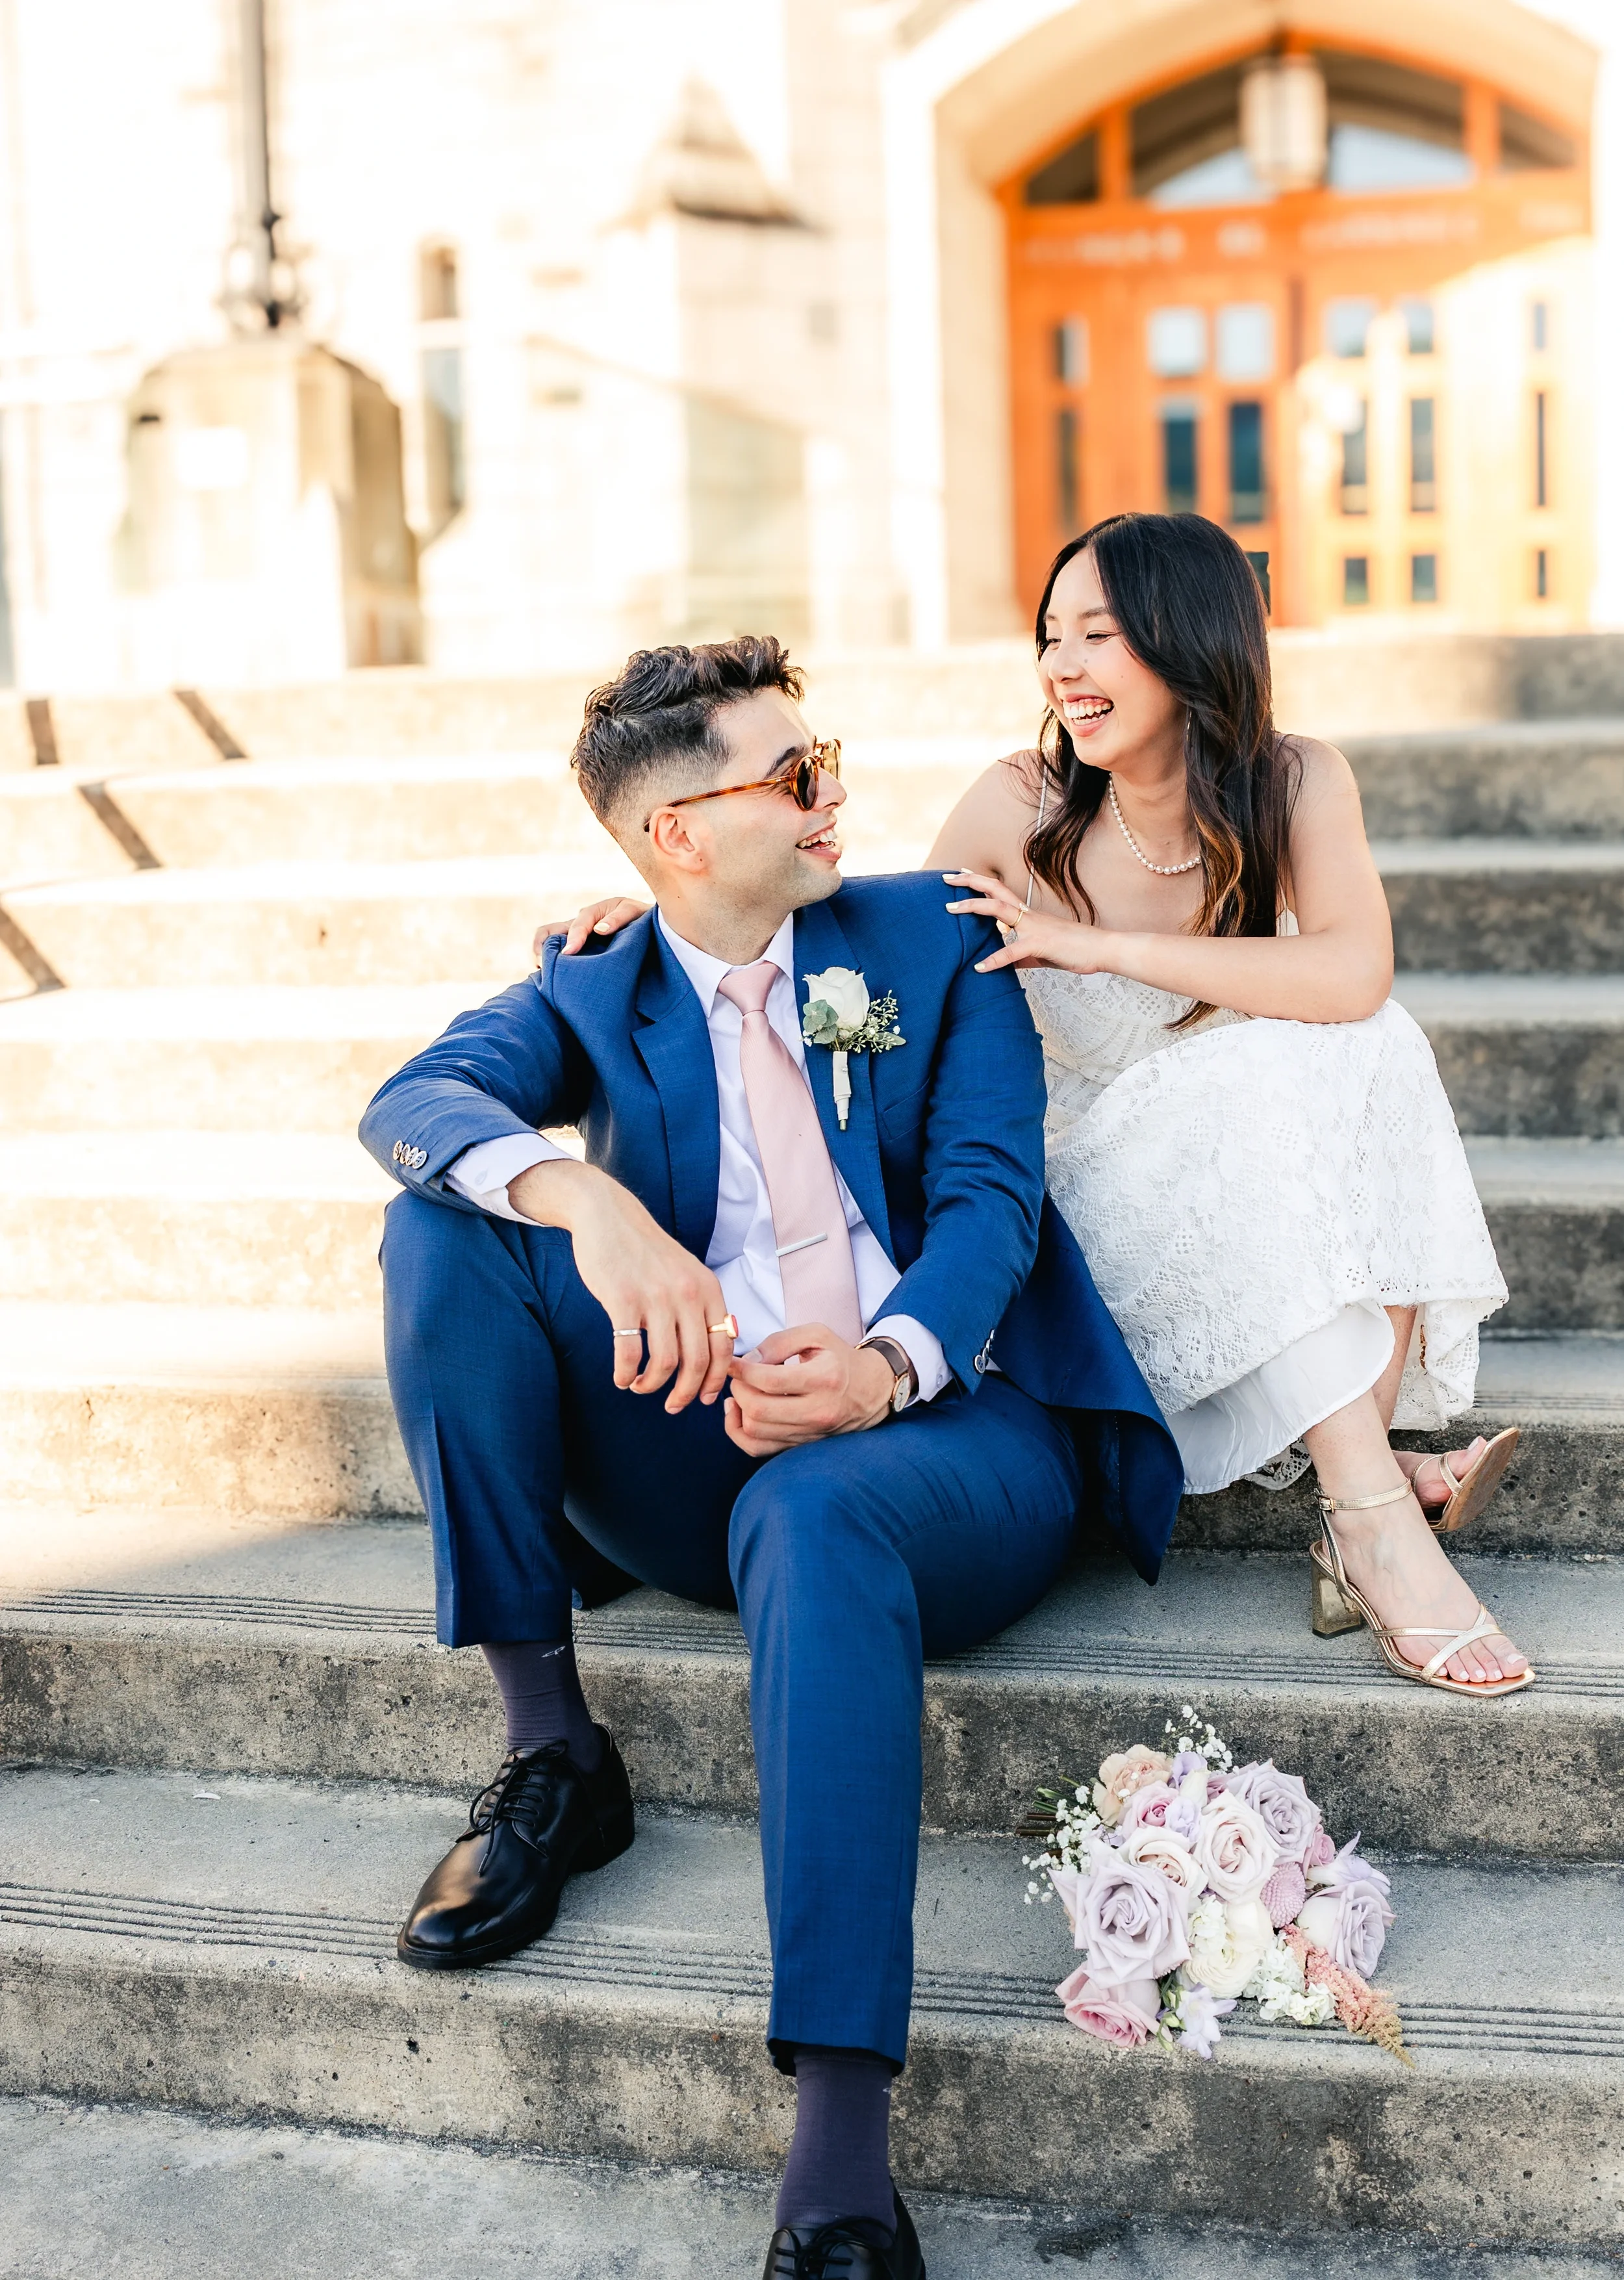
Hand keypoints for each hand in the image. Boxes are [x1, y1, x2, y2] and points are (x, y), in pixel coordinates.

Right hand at [507, 1160, 732, 1411]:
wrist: (607, 1215)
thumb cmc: (646, 1250)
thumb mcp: (687, 1271)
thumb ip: (702, 1306)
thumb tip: (715, 1351)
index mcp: (708, 1288)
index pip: (724, 1347)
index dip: (716, 1380)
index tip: (705, 1398)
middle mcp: (687, 1293)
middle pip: (697, 1362)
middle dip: (687, 1393)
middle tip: (674, 1406)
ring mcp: (655, 1297)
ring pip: (664, 1363)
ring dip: (652, 1386)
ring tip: (640, 1387)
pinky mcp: (623, 1300)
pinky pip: (629, 1354)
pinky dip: (625, 1374)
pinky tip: (621, 1377)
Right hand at [534, 896, 650, 963]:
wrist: (647, 927)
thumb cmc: (640, 919)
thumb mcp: (633, 912)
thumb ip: (618, 919)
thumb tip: (599, 930)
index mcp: (592, 913)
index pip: (577, 924)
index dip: (573, 938)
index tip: (569, 953)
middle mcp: (579, 926)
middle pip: (550, 931)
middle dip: (542, 945)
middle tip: (543, 964)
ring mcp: (575, 939)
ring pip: (549, 943)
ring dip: (544, 956)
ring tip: (544, 974)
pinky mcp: (577, 953)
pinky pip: (558, 957)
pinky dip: (551, 966)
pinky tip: (553, 980)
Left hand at [724, 1325, 895, 1455]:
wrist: (870, 1390)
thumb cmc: (839, 1358)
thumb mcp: (816, 1335)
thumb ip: (779, 1342)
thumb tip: (747, 1362)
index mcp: (824, 1379)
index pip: (769, 1380)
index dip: (741, 1370)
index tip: (732, 1362)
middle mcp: (818, 1410)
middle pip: (758, 1408)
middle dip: (739, 1389)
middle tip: (739, 1375)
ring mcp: (810, 1432)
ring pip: (755, 1430)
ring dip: (738, 1409)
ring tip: (742, 1390)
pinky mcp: (801, 1444)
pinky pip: (758, 1448)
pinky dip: (739, 1431)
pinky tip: (740, 1412)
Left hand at [943, 870, 1110, 975]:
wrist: (1102, 949)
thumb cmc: (1075, 949)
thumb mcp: (1041, 952)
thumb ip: (1019, 955)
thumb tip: (1002, 963)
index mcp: (1028, 914)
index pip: (999, 891)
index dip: (979, 882)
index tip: (960, 875)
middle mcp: (1028, 915)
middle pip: (994, 890)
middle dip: (969, 882)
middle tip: (945, 879)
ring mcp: (1033, 928)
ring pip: (998, 910)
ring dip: (972, 908)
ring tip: (949, 909)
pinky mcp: (1040, 945)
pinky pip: (1012, 952)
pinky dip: (994, 960)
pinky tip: (979, 968)